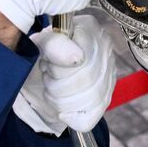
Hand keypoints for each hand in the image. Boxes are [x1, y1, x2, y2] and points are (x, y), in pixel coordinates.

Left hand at [14, 14, 117, 133]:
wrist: (41, 66)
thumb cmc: (41, 52)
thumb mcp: (39, 43)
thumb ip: (54, 45)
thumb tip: (77, 58)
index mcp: (89, 28)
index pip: (81, 59)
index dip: (57, 69)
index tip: (46, 64)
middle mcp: (105, 47)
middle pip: (87, 79)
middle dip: (57, 85)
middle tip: (48, 77)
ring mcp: (109, 71)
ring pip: (91, 98)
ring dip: (62, 100)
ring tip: (53, 88)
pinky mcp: (107, 93)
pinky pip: (94, 114)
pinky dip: (74, 118)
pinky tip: (63, 112)